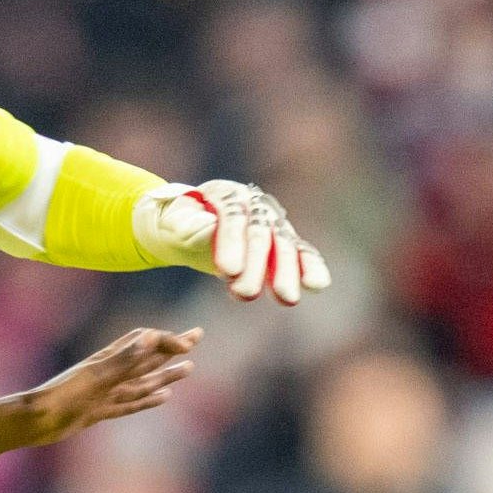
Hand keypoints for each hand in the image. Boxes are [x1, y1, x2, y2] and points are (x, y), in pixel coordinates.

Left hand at [0, 327, 198, 452]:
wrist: (35, 421)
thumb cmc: (61, 396)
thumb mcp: (95, 377)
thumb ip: (124, 359)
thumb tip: (152, 337)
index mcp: (109, 359)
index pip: (146, 342)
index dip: (168, 342)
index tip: (188, 347)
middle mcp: (110, 372)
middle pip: (148, 357)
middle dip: (173, 347)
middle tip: (198, 336)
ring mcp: (106, 392)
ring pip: (143, 381)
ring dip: (166, 373)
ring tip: (189, 368)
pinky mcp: (101, 410)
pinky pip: (131, 402)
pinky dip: (149, 398)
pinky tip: (164, 397)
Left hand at [132, 181, 331, 304]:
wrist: (190, 224)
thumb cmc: (178, 224)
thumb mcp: (173, 222)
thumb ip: (188, 224)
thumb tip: (208, 227)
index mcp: (225, 194)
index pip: (231, 216)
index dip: (231, 243)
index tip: (227, 271)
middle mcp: (253, 204)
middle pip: (259, 233)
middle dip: (256, 266)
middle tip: (246, 294)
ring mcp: (271, 221)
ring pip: (283, 244)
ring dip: (287, 272)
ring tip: (287, 298)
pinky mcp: (282, 240)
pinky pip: (299, 251)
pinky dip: (310, 267)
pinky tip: (318, 285)